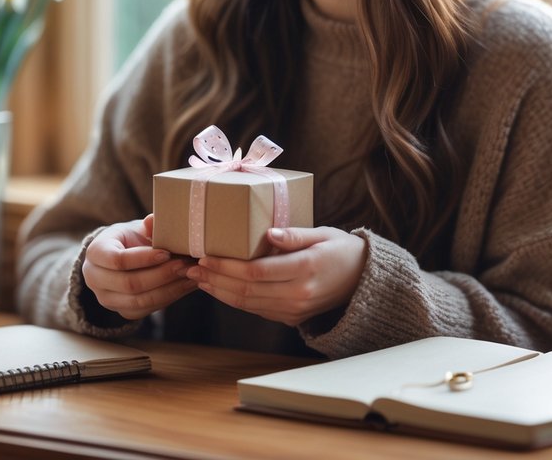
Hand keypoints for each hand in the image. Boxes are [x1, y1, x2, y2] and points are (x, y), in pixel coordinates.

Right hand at [82, 214, 196, 319]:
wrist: (121, 257)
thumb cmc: (130, 239)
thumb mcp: (136, 228)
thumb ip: (147, 226)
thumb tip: (154, 221)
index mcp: (95, 253)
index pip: (117, 260)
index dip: (144, 258)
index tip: (167, 253)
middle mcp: (94, 279)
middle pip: (129, 284)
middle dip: (161, 275)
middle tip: (185, 265)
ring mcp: (106, 298)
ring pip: (140, 301)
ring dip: (169, 289)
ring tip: (191, 276)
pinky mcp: (122, 311)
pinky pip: (147, 309)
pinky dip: (169, 298)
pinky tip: (186, 285)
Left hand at [185, 226, 367, 326]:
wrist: (361, 281)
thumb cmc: (340, 249)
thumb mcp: (323, 234)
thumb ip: (295, 235)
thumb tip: (269, 234)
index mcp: (306, 269)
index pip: (256, 272)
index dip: (227, 266)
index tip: (205, 256)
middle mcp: (298, 294)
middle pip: (246, 290)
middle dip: (215, 279)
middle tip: (190, 267)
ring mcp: (294, 310)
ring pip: (247, 303)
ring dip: (218, 291)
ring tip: (197, 278)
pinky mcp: (290, 318)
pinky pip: (256, 309)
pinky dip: (233, 299)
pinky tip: (218, 287)